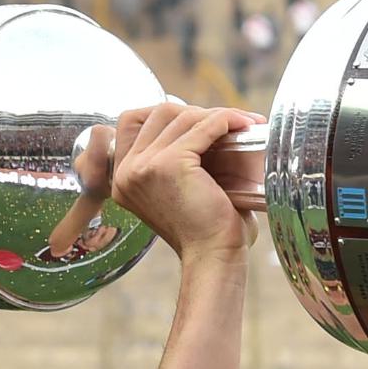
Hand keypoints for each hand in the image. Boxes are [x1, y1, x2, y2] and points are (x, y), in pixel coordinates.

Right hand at [112, 103, 266, 263]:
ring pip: (181, 117)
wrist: (214, 258)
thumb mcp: (181, 190)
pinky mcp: (169, 164)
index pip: (134, 121)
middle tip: (231, 122)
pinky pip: (202, 127)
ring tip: (244, 123)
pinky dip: (226, 120)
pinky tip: (244, 125)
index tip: (202, 120)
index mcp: (123, 178)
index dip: (170, 113)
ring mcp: (144, 167)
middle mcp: (126, 171)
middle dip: (197, 111)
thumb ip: (178, 158)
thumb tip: (206, 121)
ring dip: (216, 114)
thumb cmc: (208, 229)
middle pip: (159, 113)